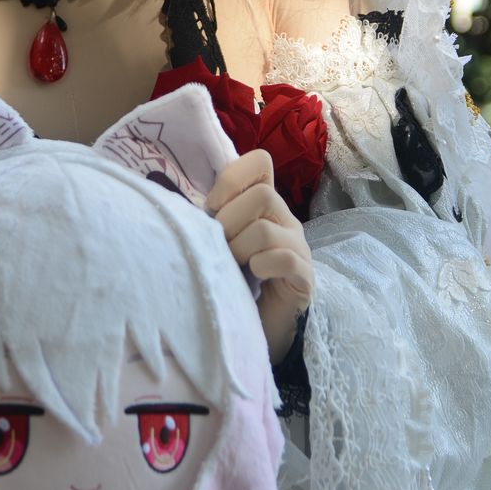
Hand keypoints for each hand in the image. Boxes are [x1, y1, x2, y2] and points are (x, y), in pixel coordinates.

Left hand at [207, 149, 312, 361]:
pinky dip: (260, 266)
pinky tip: (253, 276)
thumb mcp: (218, 242)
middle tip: (220, 245)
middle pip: (263, 195)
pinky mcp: (304, 275)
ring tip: (233, 265)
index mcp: (263, 205)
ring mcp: (298, 246)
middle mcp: (284, 219)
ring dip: (239, 248)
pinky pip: (283, 258)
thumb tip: (186, 207)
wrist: (254, 327)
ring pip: (265, 229)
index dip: (234, 176)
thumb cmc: (231, 279)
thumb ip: (210, 218)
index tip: (214, 205)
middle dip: (230, 220)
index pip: (260, 162)